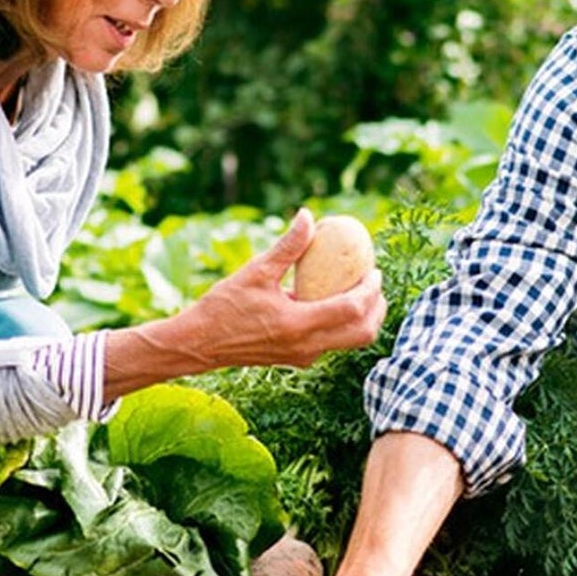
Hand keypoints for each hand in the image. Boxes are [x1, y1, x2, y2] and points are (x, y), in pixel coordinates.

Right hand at [187, 210, 386, 369]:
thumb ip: (288, 246)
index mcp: (298, 325)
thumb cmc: (224, 306)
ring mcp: (304, 357)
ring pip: (351, 342)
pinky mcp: (298, 359)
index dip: (370, 290)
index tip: (374, 270)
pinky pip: (333, 343)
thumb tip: (308, 216)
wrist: (199, 344)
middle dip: (377, 307)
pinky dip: (345, 324)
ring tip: (361, 290)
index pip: (352, 310)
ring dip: (364, 318)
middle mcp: (307, 346)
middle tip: (375, 282)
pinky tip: (335, 300)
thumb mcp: (256, 271)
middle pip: (362, 333)